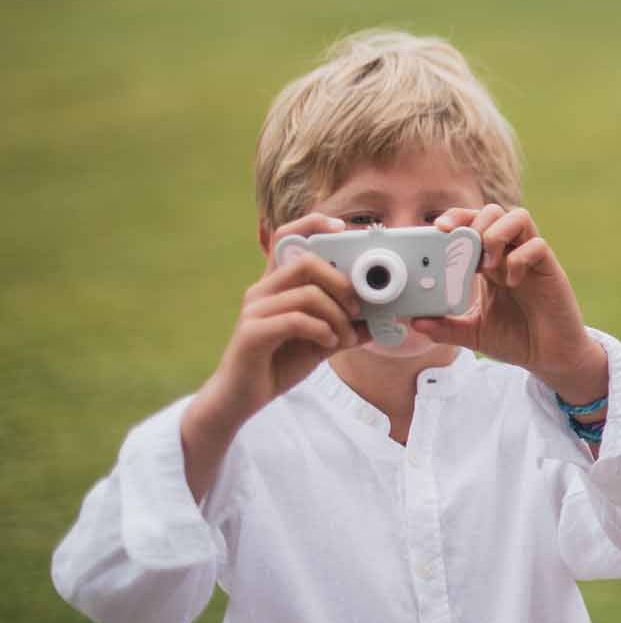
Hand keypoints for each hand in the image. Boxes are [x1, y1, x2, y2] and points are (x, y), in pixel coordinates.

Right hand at [196, 213, 365, 431]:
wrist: (240, 398)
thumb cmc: (278, 362)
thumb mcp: (320, 341)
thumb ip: (345, 326)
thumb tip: (379, 321)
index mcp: (277, 285)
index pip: (287, 237)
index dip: (313, 224)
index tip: (342, 228)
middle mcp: (262, 290)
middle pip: (306, 261)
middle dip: (341, 282)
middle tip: (357, 308)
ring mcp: (254, 310)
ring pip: (307, 293)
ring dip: (337, 315)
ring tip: (343, 337)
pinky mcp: (251, 333)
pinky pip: (295, 320)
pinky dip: (321, 330)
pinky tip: (327, 344)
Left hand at [412, 205, 605, 399]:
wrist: (549, 357)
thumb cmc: (515, 339)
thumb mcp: (472, 334)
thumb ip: (445, 327)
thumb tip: (414, 322)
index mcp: (489, 263)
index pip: (472, 224)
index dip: (456, 218)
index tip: (437, 229)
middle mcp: (510, 254)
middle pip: (493, 211)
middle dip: (474, 221)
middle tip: (462, 247)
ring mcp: (531, 259)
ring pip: (518, 217)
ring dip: (497, 233)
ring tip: (488, 263)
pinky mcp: (549, 269)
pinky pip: (537, 245)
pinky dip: (520, 257)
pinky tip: (511, 280)